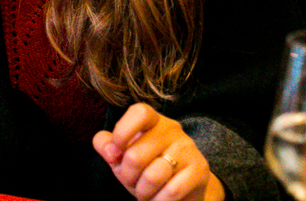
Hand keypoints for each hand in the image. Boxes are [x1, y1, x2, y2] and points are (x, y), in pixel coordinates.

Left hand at [93, 103, 224, 200]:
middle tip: (132, 182)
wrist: (184, 190)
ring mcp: (188, 149)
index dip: (122, 133)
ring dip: (143, 192)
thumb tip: (107, 148)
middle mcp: (172, 130)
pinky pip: (171, 191)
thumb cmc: (148, 169)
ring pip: (153, 176)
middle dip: (127, 177)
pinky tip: (159, 200)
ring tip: (146, 193)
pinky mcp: (199, 170)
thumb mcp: (124, 157)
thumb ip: (107, 146)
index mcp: (153, 121)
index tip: (114, 154)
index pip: (139, 112)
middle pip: (136, 155)